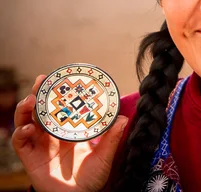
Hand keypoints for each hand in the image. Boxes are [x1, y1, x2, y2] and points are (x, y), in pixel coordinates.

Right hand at [12, 75, 127, 191]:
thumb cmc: (93, 178)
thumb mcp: (106, 155)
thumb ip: (112, 138)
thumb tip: (123, 118)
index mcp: (70, 131)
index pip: (62, 107)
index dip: (59, 93)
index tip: (62, 78)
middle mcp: (53, 135)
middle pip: (41, 110)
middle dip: (39, 93)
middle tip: (41, 80)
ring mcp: (40, 146)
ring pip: (26, 121)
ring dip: (25, 109)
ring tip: (30, 101)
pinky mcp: (30, 159)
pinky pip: (20, 143)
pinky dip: (21, 133)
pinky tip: (28, 128)